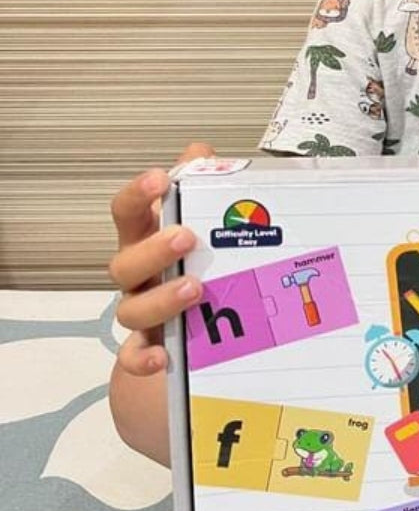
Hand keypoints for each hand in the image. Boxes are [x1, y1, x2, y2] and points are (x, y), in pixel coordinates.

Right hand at [108, 142, 214, 376]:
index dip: (138, 194)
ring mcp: (142, 312)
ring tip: (194, 288)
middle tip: (185, 238)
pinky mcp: (151, 347)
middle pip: (124, 264)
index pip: (128, 213)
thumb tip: (201, 152)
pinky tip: (162, 357)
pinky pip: (134, 357)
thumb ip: (200, 186)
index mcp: (146, 240)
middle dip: (153, 250)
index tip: (159, 178)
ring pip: (132, 310)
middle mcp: (138, 276)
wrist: (187, 323)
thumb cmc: (193, 261)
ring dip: (161, 299)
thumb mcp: (201, 222)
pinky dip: (143, 358)